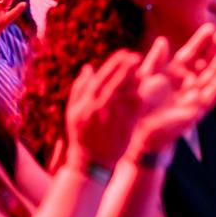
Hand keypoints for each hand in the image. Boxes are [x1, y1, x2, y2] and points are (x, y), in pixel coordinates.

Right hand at [65, 50, 142, 169]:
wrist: (90, 162)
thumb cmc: (81, 135)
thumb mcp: (73, 112)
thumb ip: (80, 89)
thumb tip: (89, 68)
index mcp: (84, 104)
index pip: (100, 79)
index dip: (113, 65)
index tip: (124, 53)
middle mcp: (96, 110)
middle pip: (112, 85)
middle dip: (124, 69)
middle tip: (135, 56)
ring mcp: (110, 120)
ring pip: (123, 97)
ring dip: (132, 82)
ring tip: (141, 69)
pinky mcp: (123, 129)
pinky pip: (132, 111)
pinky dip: (137, 99)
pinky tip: (142, 90)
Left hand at [130, 24, 215, 155]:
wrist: (140, 129)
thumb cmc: (141, 104)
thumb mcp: (146, 77)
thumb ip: (156, 60)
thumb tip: (162, 40)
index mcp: (175, 72)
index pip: (191, 53)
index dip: (200, 41)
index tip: (211, 27)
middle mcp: (187, 81)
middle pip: (205, 62)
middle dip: (215, 49)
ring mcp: (194, 95)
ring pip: (211, 76)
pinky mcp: (197, 110)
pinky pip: (211, 95)